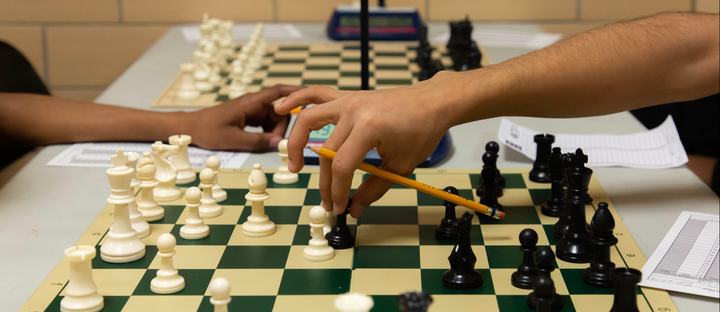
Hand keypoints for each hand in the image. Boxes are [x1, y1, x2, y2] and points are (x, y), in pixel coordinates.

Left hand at [187, 84, 303, 150]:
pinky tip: (263, 142)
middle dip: (283, 126)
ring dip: (275, 131)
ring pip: (274, 118)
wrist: (189, 128)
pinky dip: (268, 132)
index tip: (310, 96)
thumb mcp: (233, 140)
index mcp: (250, 103)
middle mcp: (253, 104)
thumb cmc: (207, 131)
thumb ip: (257, 142)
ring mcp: (251, 110)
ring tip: (268, 144)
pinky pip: (266, 123)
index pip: (278, 92)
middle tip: (276, 142)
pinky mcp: (248, 117)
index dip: (296, 93)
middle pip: (279, 110)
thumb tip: (279, 143)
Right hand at [275, 72, 469, 216]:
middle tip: (328, 202)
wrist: (433, 101)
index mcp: (369, 127)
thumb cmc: (423, 131)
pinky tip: (279, 108)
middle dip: (324, 182)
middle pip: (326, 152)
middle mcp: (353, 110)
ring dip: (295, 142)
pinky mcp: (347, 96)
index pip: (342, 166)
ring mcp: (348, 100)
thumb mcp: (401, 165)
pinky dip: (297, 100)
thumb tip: (355, 208)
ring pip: (310, 120)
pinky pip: (317, 94)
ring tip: (291, 166)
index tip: (340, 207)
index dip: (337, 191)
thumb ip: (375, 188)